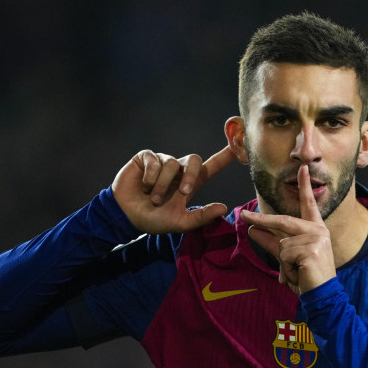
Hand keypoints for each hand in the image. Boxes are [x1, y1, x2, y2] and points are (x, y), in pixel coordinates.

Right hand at [111, 147, 235, 233]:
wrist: (127, 215)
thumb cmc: (154, 219)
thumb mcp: (180, 222)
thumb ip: (201, 216)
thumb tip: (224, 208)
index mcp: (190, 183)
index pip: (212, 166)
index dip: (225, 156)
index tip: (240, 144)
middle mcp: (179, 170)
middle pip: (195, 160)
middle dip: (191, 176)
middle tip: (182, 193)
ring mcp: (163, 162)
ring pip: (172, 165)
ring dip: (162, 185)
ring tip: (153, 198)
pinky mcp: (146, 158)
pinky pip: (154, 160)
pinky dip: (150, 176)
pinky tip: (143, 186)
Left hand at [241, 165, 335, 294]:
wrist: (323, 296)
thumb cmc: (307, 276)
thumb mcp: (287, 257)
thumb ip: (271, 242)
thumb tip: (253, 230)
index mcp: (315, 229)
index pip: (308, 204)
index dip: (304, 186)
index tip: (301, 168)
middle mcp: (318, 230)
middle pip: (282, 221)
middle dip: (261, 219)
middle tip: (244, 216)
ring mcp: (315, 239)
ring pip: (281, 244)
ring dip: (283, 262)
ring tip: (297, 271)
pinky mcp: (310, 250)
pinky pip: (284, 254)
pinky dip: (287, 268)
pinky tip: (300, 274)